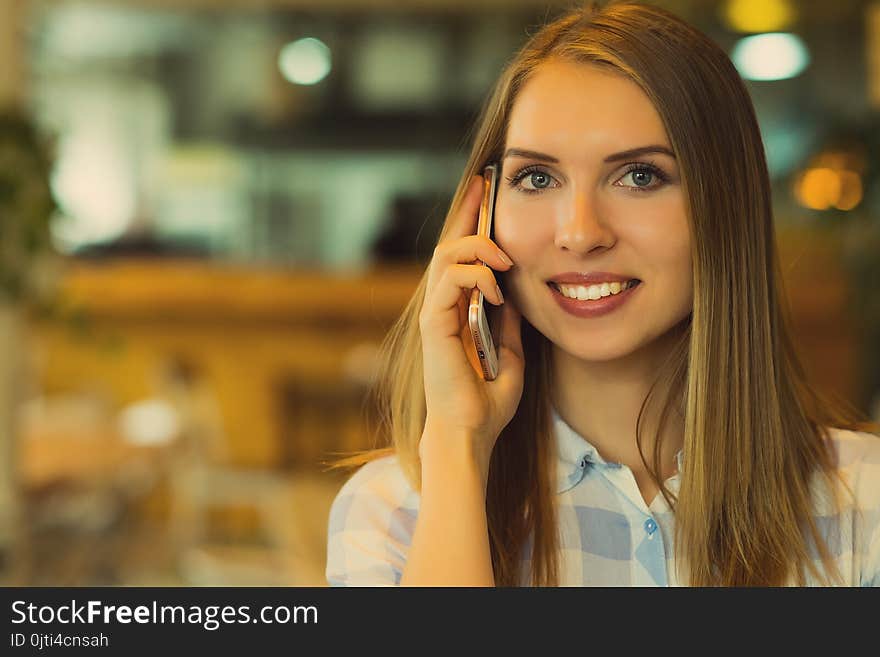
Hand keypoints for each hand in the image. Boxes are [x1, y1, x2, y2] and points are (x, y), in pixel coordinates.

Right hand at [418, 175, 525, 470]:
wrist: (471, 432)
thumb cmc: (487, 399)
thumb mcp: (510, 351)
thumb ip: (507, 320)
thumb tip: (515, 292)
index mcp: (458, 310)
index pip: (462, 257)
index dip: (472, 223)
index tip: (486, 193)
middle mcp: (442, 307)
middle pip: (449, 245)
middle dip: (468, 213)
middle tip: (486, 188)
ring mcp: (434, 314)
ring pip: (446, 257)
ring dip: (477, 248)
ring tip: (504, 257)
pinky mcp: (433, 325)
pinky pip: (448, 284)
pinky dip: (473, 277)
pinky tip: (496, 289)